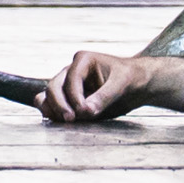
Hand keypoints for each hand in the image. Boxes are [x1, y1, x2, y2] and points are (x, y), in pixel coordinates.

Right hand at [37, 50, 162, 123]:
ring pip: (46, 96)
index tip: (85, 112)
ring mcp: (67, 85)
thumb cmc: (131, 78)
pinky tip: (62, 123)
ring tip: (66, 122)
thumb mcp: (123, 84)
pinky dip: (52, 114)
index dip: (75, 97)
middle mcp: (71, 71)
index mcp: (83, 60)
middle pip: (53, 87)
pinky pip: (50, 105)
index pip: (71, 79)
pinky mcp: (68, 99)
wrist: (136, 85)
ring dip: (52, 109)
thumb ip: (105, 96)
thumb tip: (86, 110)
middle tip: (71, 120)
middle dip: (60, 104)